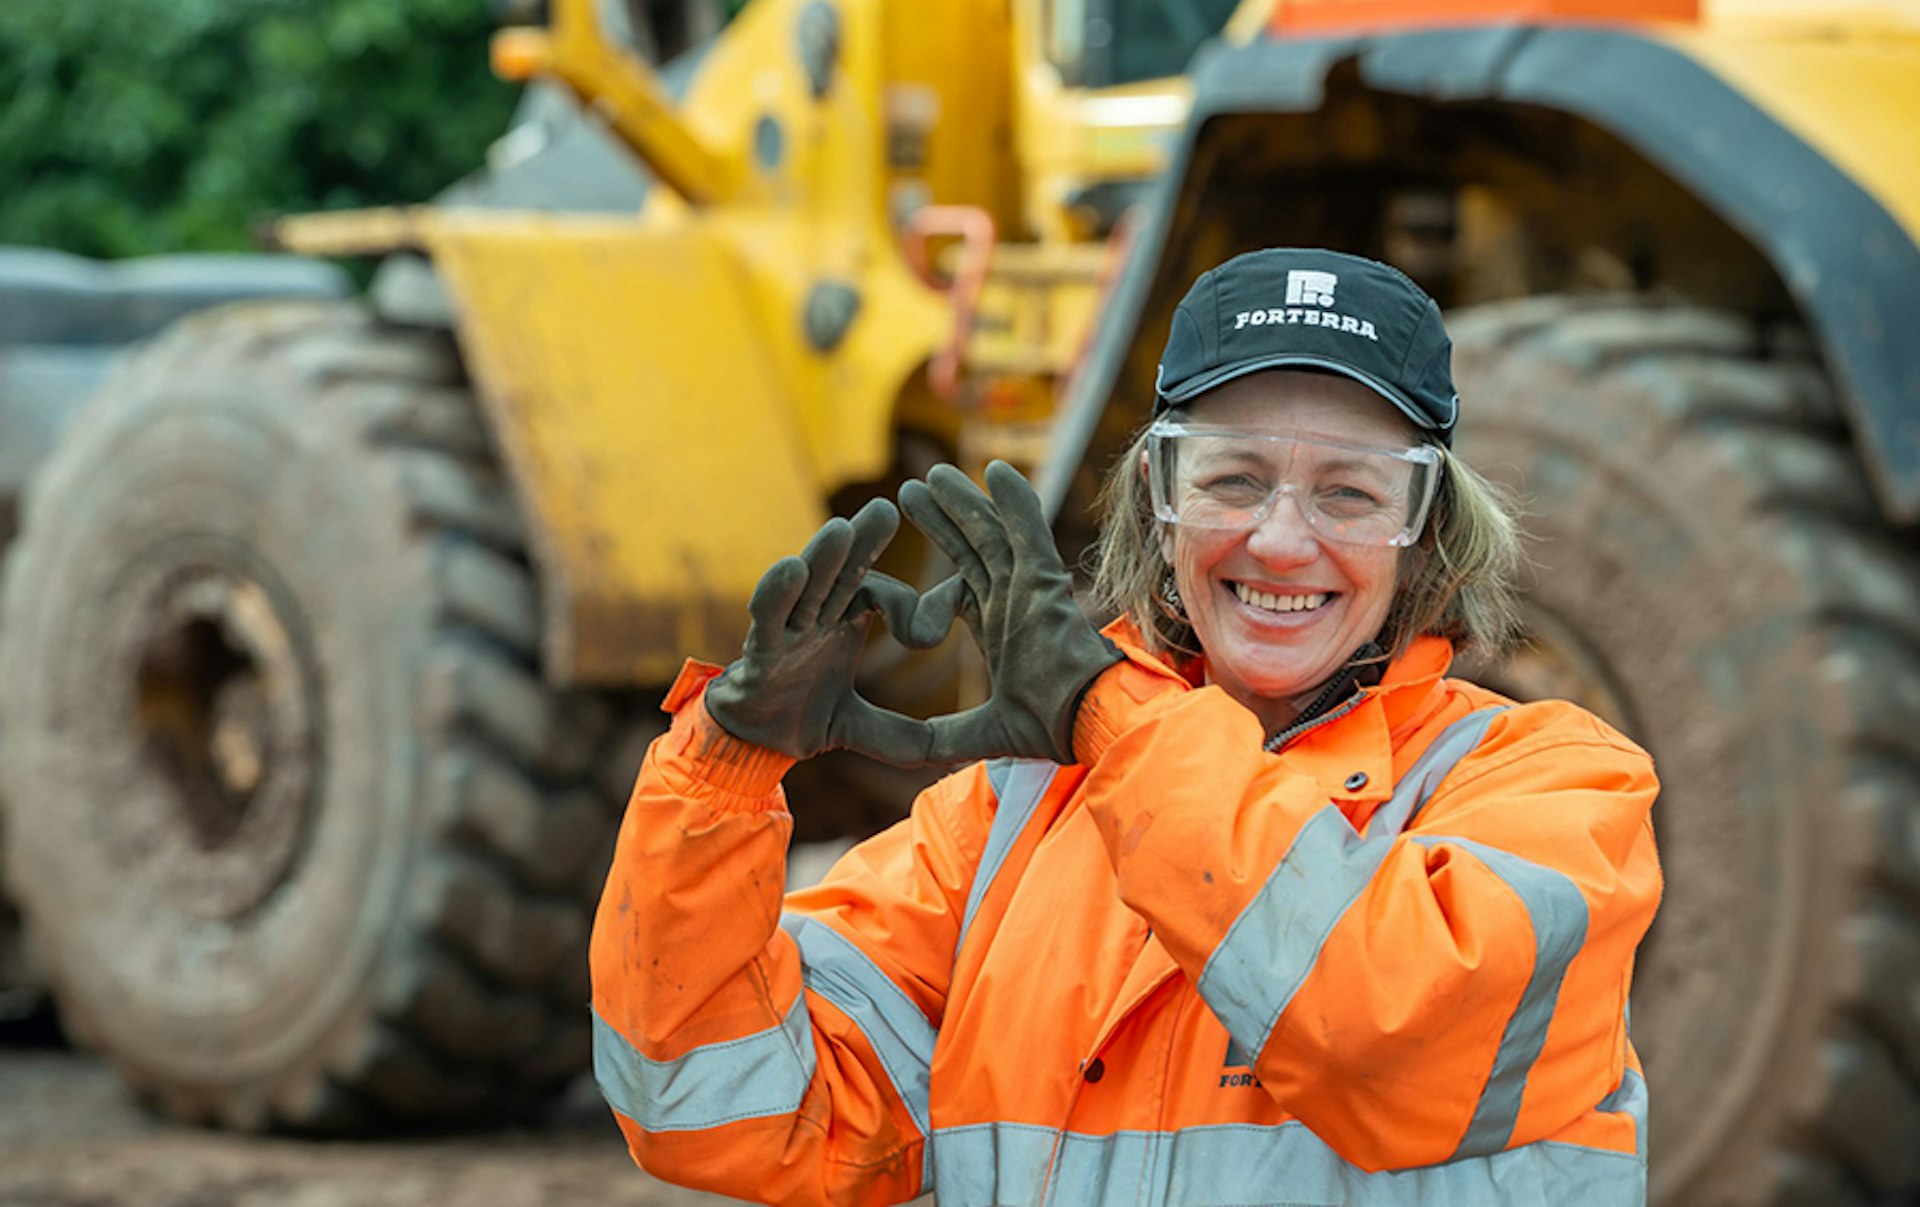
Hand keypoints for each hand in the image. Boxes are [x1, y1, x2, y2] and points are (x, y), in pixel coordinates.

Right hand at [703, 499, 936, 763]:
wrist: (752, 741)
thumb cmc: (803, 716)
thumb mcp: (862, 728)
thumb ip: (900, 736)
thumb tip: (947, 755)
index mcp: (843, 621)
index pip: (881, 596)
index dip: (910, 608)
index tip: (933, 635)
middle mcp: (816, 614)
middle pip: (844, 568)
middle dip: (864, 539)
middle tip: (888, 508)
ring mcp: (787, 628)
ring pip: (807, 583)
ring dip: (825, 556)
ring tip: (842, 529)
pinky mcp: (760, 648)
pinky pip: (768, 613)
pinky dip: (777, 590)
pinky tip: (791, 566)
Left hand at [896, 461, 1121, 764]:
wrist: (1090, 721)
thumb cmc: (1052, 728)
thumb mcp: (983, 732)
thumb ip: (947, 735)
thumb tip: (914, 751)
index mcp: (1003, 631)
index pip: (964, 588)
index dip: (937, 575)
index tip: (899, 581)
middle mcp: (1016, 603)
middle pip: (973, 550)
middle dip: (944, 520)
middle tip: (913, 490)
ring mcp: (1031, 589)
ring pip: (992, 534)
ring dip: (964, 502)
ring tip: (933, 476)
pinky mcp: (1045, 583)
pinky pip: (1029, 532)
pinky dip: (1014, 501)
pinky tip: (995, 470)